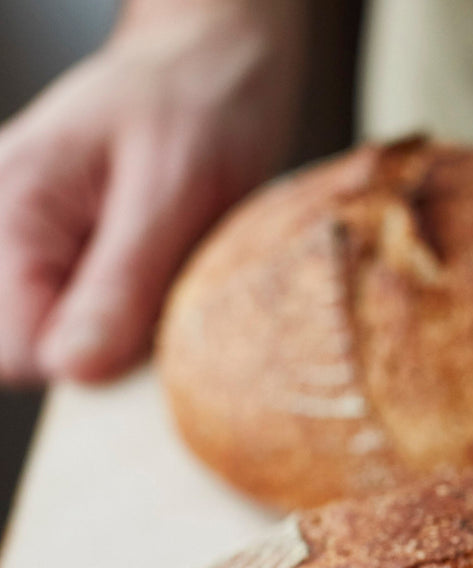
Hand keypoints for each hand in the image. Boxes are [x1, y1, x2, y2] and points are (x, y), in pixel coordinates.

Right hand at [0, 2, 304, 383]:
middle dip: (104, 350)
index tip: (148, 337)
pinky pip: (91, 317)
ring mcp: (34, 240)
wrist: (219, 59)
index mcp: (14, 208)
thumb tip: (72, 369)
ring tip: (169, 276)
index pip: (12, 350)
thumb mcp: (172, 194)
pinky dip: (135, 318)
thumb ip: (119, 283)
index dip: (84, 365)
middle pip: (31, 349)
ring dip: (124, 335)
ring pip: (64, 339)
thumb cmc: (201, 106)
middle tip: (167, 300)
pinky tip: (165, 277)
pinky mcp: (70, 252)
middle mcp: (6, 225)